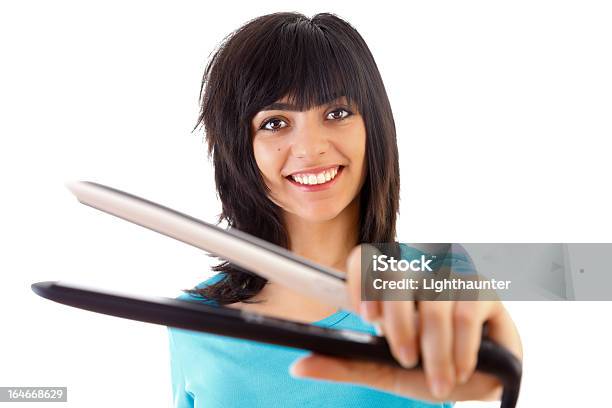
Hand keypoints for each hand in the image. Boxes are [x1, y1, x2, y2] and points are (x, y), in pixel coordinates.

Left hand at [290, 245, 522, 402]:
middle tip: (404, 358)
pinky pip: (466, 311)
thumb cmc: (429, 369)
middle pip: (397, 276)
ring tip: (439, 380)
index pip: (365, 259)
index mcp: (387, 290)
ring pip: (433, 301)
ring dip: (435, 349)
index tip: (365, 318)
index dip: (361, 279)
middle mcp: (416, 276)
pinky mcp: (482, 290)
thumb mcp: (383, 371)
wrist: (481, 384)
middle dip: (399, 323)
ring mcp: (449, 279)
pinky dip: (462, 347)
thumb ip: (345, 365)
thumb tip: (298, 366)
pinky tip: (462, 368)